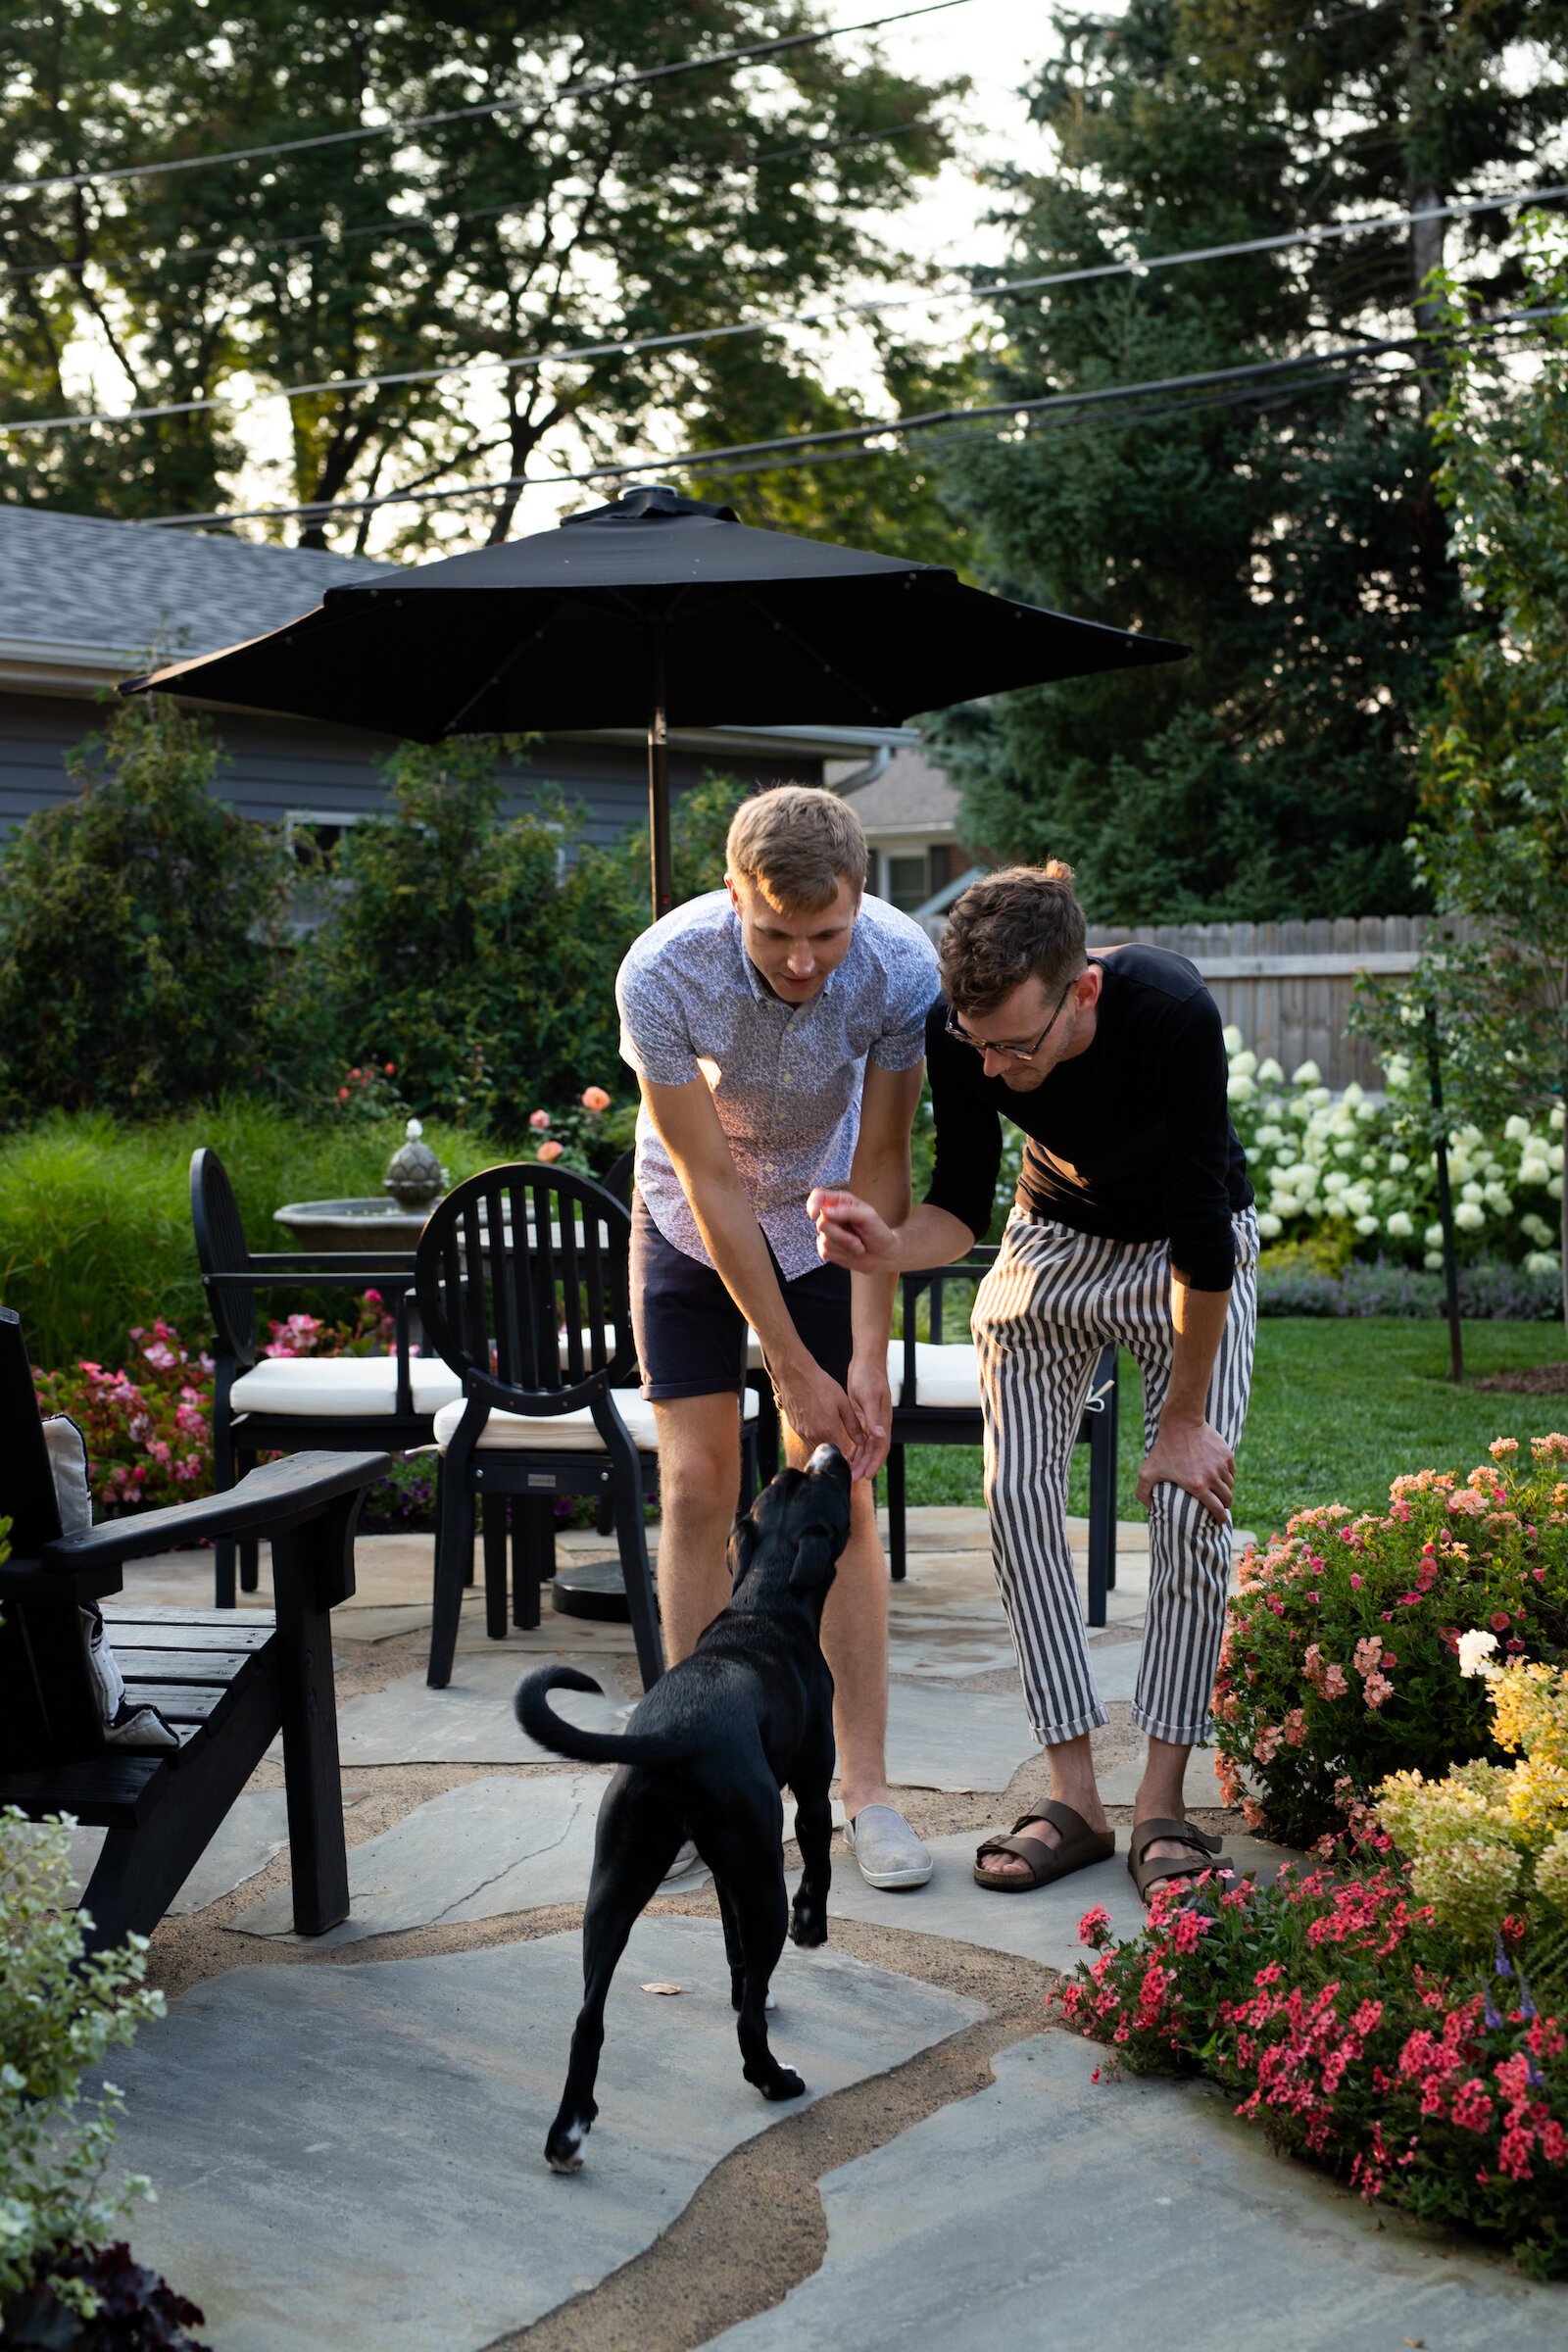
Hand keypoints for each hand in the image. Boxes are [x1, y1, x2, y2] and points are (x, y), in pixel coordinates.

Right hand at [772, 1354, 866, 1461]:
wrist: (795, 1375)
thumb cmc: (820, 1386)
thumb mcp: (843, 1403)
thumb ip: (853, 1425)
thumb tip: (862, 1441)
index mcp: (827, 1431)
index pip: (839, 1456)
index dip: (847, 1459)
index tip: (852, 1459)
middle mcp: (813, 1436)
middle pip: (827, 1453)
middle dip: (836, 1453)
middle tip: (845, 1449)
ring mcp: (802, 1433)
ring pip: (816, 1447)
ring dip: (825, 1445)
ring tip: (832, 1434)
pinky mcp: (795, 1428)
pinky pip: (807, 1438)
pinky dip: (815, 1437)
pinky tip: (820, 1424)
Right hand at [808, 1187, 901, 1272]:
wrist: (883, 1255)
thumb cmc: (878, 1232)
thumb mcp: (868, 1216)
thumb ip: (847, 1211)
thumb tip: (824, 1211)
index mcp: (841, 1202)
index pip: (818, 1196)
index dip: (813, 1203)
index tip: (814, 1214)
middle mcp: (832, 1216)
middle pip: (821, 1222)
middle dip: (841, 1235)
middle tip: (858, 1240)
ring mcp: (828, 1233)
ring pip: (824, 1239)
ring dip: (845, 1246)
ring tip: (858, 1245)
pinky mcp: (827, 1249)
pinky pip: (824, 1251)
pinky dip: (840, 1254)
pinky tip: (851, 1252)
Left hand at [845, 1354, 893, 1482]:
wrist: (867, 1363)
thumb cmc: (869, 1378)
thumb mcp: (869, 1397)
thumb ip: (873, 1417)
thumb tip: (879, 1436)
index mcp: (883, 1421)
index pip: (881, 1447)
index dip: (875, 1463)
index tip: (866, 1476)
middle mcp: (879, 1424)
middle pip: (874, 1450)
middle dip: (865, 1465)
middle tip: (853, 1478)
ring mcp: (871, 1421)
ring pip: (867, 1446)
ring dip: (859, 1459)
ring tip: (849, 1471)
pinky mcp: (863, 1417)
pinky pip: (860, 1437)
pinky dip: (855, 1448)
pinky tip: (848, 1455)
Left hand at [1136, 1417, 1234, 1523]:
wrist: (1181, 1423)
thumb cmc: (1163, 1448)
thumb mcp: (1147, 1471)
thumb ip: (1142, 1492)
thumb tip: (1149, 1508)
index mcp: (1197, 1486)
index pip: (1217, 1509)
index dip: (1221, 1518)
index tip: (1221, 1521)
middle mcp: (1213, 1477)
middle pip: (1227, 1498)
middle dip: (1225, 1505)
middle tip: (1221, 1506)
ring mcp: (1221, 1465)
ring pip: (1230, 1484)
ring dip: (1226, 1490)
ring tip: (1218, 1490)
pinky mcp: (1227, 1454)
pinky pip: (1231, 1471)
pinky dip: (1228, 1475)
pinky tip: (1220, 1476)